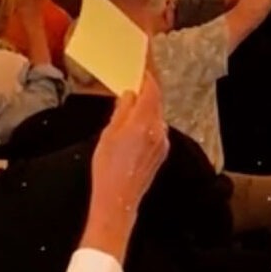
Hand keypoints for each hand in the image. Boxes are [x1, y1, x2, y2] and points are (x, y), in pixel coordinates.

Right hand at [88, 73, 171, 227]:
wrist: (118, 199)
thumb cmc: (108, 168)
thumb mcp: (108, 134)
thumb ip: (122, 111)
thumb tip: (129, 96)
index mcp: (144, 122)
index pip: (152, 91)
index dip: (147, 80)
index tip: (142, 72)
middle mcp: (158, 130)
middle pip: (156, 104)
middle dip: (146, 95)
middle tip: (133, 89)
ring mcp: (162, 143)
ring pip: (157, 118)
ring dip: (147, 111)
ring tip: (129, 112)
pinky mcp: (161, 153)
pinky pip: (157, 132)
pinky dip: (148, 126)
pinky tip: (134, 132)